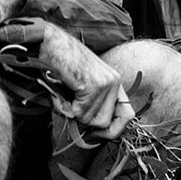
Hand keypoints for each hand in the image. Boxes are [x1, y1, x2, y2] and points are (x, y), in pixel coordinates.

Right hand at [39, 23, 132, 139]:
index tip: (96, 134)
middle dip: (86, 123)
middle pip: (106, 123)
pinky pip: (79, 113)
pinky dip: (64, 108)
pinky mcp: (93, 85)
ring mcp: (106, 84)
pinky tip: (60, 94)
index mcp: (115, 83)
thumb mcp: (84, 86)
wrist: (52, 45)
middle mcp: (115, 82)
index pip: (128, 115)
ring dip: (72, 114)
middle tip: (71, 109)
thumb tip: (95, 132)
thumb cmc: (63, 66)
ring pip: (91, 120)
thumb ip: (93, 104)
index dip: (113, 130)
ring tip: (63, 97)